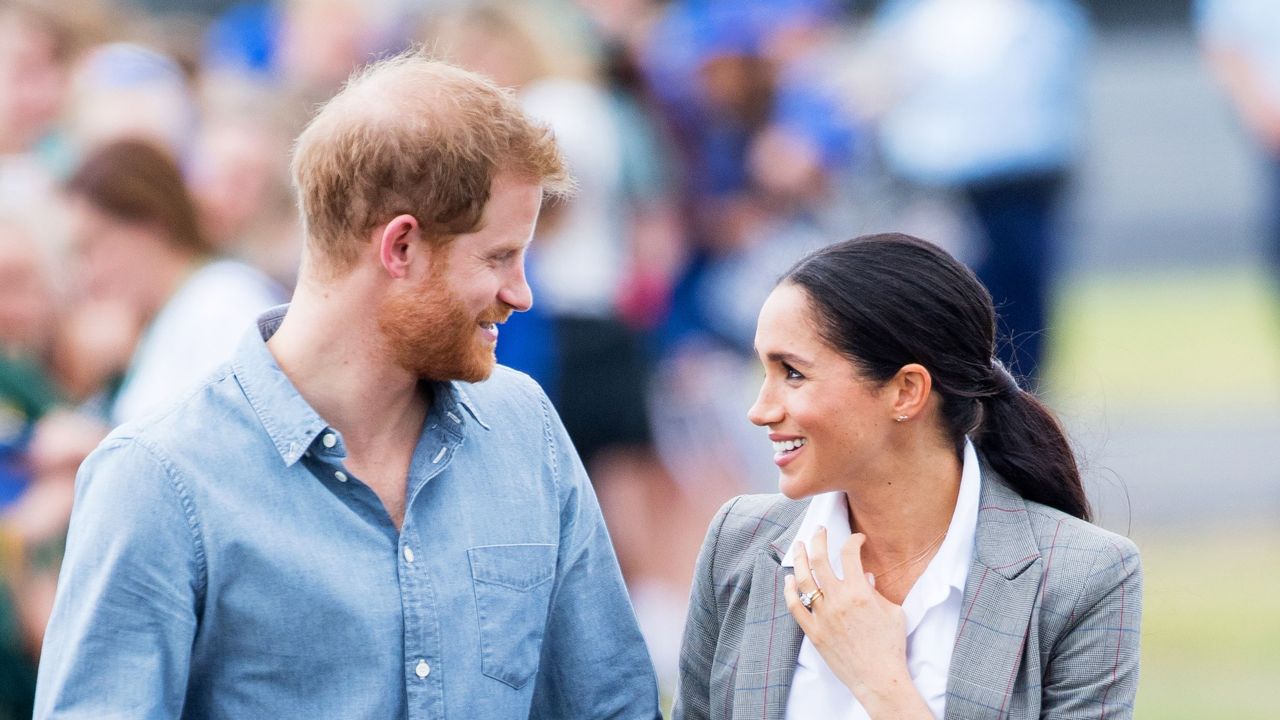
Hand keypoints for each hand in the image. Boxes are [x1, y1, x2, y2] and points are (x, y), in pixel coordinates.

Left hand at [784, 527, 931, 717]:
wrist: (879, 678)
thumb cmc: (891, 646)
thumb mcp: (893, 613)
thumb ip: (877, 592)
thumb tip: (866, 577)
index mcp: (860, 592)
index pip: (849, 554)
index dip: (852, 540)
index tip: (856, 539)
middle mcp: (837, 600)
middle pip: (820, 560)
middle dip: (818, 539)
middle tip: (819, 530)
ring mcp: (822, 616)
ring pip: (803, 579)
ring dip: (800, 559)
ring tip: (799, 546)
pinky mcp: (813, 632)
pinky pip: (795, 607)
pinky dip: (789, 590)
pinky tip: (788, 579)